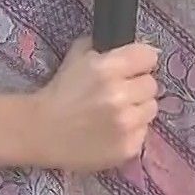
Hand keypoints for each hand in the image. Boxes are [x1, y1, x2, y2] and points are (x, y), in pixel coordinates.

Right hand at [27, 36, 159, 171]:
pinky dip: (132, 131)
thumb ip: (102, 48)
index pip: (148, 56)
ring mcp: (126, 124)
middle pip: (151, 85)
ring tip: (119, 113)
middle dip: (138, 86)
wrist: (42, 131)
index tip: (135, 68)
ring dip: (138, 109)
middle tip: (123, 92)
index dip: (141, 61)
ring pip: (151, 109)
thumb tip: (129, 46)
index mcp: (108, 69)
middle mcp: (120, 95)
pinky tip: (114, 131)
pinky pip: (143, 133)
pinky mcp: (128, 147)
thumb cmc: (60, 92)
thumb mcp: (76, 57)